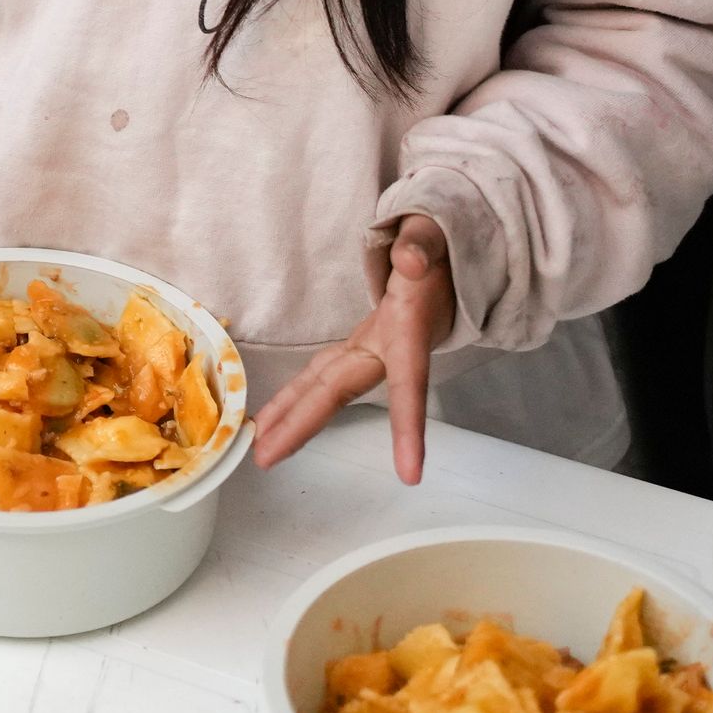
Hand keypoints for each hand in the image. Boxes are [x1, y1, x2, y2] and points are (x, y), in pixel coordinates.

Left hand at [250, 215, 455, 484]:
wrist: (450, 262)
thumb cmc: (439, 249)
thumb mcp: (433, 238)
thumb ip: (422, 246)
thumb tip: (410, 261)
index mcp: (408, 330)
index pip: (409, 386)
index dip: (407, 427)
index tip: (410, 474)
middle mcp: (387, 349)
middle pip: (342, 392)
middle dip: (305, 425)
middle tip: (267, 458)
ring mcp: (371, 350)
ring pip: (326, 388)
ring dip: (294, 418)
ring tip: (262, 448)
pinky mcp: (361, 347)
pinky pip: (321, 375)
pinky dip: (297, 395)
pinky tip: (276, 415)